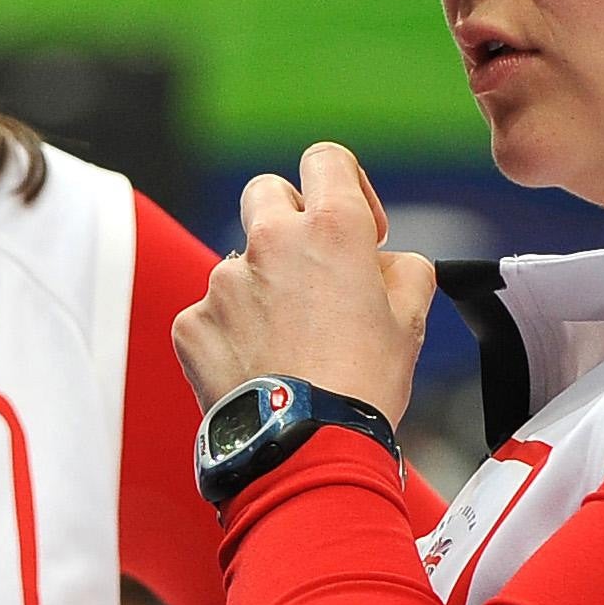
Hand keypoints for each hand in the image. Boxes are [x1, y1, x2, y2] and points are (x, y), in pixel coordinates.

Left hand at [168, 142, 436, 427]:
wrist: (307, 446)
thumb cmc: (363, 385)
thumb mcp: (412, 319)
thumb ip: (403, 270)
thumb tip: (384, 264)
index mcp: (330, 228)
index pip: (325, 158)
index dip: (345, 184)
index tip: (358, 227)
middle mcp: (269, 241)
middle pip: (266, 192)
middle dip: (288, 219)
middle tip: (312, 268)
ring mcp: (223, 282)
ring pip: (239, 263)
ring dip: (261, 287)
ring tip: (290, 342)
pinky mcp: (192, 322)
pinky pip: (211, 313)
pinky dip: (231, 332)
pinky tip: (259, 366)